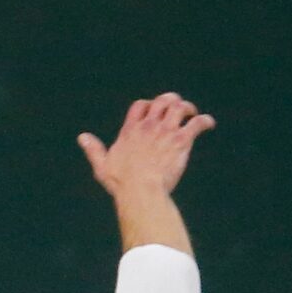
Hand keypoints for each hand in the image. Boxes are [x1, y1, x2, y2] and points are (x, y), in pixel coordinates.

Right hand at [78, 94, 214, 198]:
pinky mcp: (180, 140)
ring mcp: (166, 132)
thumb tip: (82, 137)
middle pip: (163, 101)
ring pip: (180, 107)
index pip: (140, 106)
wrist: (140, 191)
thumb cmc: (121, 183)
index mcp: (131, 131)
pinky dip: (205, 121)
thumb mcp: (103, 166)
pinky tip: (209, 124)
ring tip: (192, 114)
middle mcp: (149, 126)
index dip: (148, 105)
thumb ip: (94, 150)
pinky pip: (197, 123)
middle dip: (171, 101)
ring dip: (188, 108)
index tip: (152, 111)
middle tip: (177, 108)